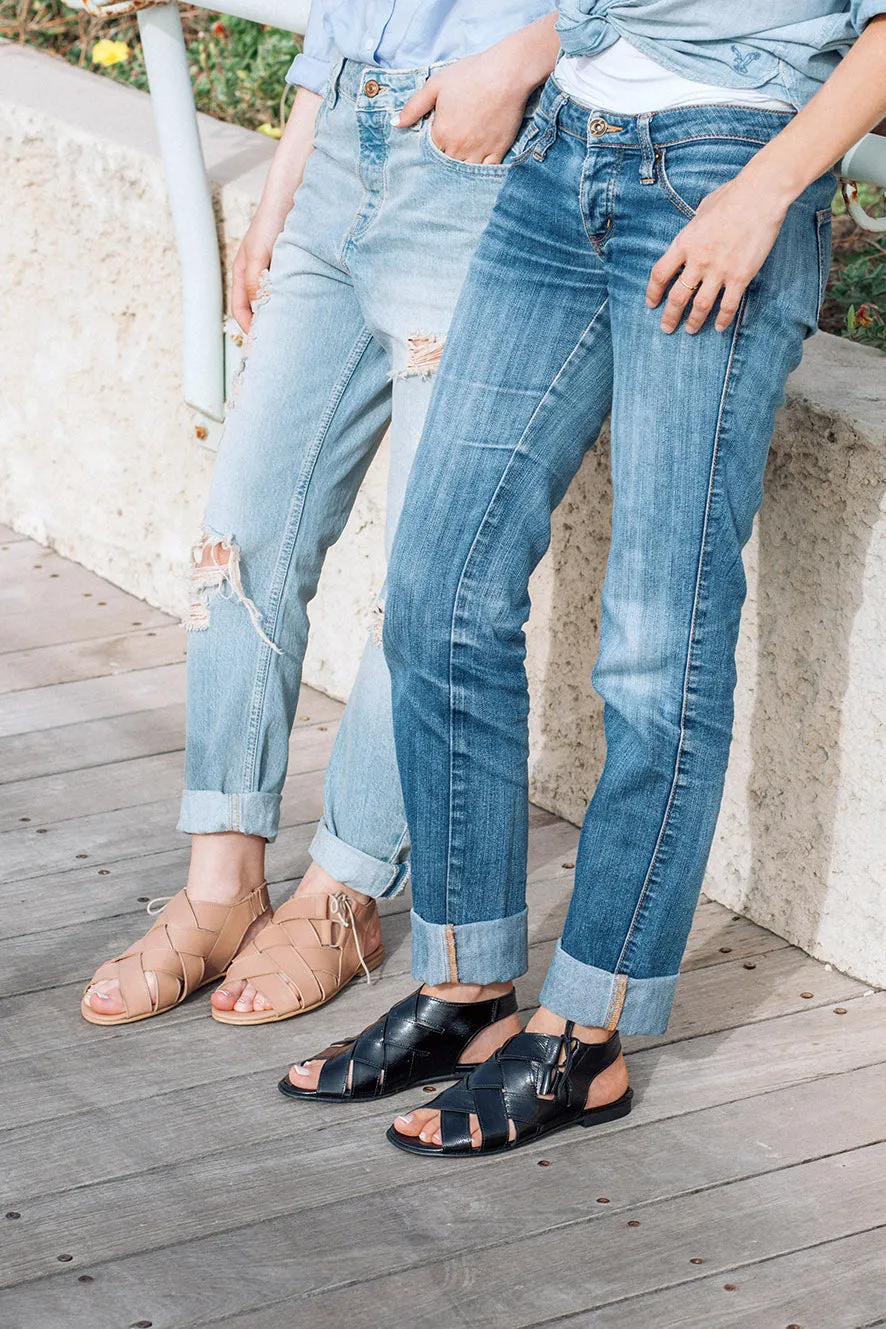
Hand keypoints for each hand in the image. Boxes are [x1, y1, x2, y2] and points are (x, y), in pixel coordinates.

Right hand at [231, 206, 285, 333]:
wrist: (290, 196)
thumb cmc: (269, 222)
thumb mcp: (259, 254)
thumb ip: (256, 282)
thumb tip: (257, 309)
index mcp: (242, 274)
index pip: (240, 310)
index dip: (249, 328)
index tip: (263, 343)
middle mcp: (256, 276)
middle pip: (258, 309)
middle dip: (267, 325)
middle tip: (280, 343)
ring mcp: (273, 272)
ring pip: (275, 301)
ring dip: (282, 314)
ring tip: (295, 330)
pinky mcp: (290, 267)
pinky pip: (290, 290)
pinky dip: (295, 301)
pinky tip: (306, 308)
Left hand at [396, 48, 533, 164]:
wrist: (506, 74)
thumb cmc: (470, 75)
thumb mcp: (435, 85)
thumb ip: (414, 107)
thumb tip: (396, 124)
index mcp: (441, 134)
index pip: (430, 153)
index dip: (431, 149)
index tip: (435, 144)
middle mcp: (458, 147)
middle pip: (445, 166)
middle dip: (444, 162)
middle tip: (447, 155)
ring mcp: (478, 152)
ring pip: (464, 173)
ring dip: (460, 171)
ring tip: (459, 164)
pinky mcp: (497, 151)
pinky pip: (487, 172)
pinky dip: (480, 174)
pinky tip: (476, 172)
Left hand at [646, 174, 788, 334]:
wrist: (760, 195)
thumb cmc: (732, 196)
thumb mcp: (702, 210)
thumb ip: (694, 229)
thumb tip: (693, 233)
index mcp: (684, 243)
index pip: (660, 274)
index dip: (653, 292)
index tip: (651, 303)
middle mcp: (698, 260)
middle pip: (677, 296)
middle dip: (670, 316)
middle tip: (667, 328)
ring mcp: (719, 270)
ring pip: (700, 306)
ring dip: (694, 322)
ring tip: (690, 330)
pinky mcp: (740, 276)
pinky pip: (728, 305)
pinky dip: (722, 319)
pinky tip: (719, 327)